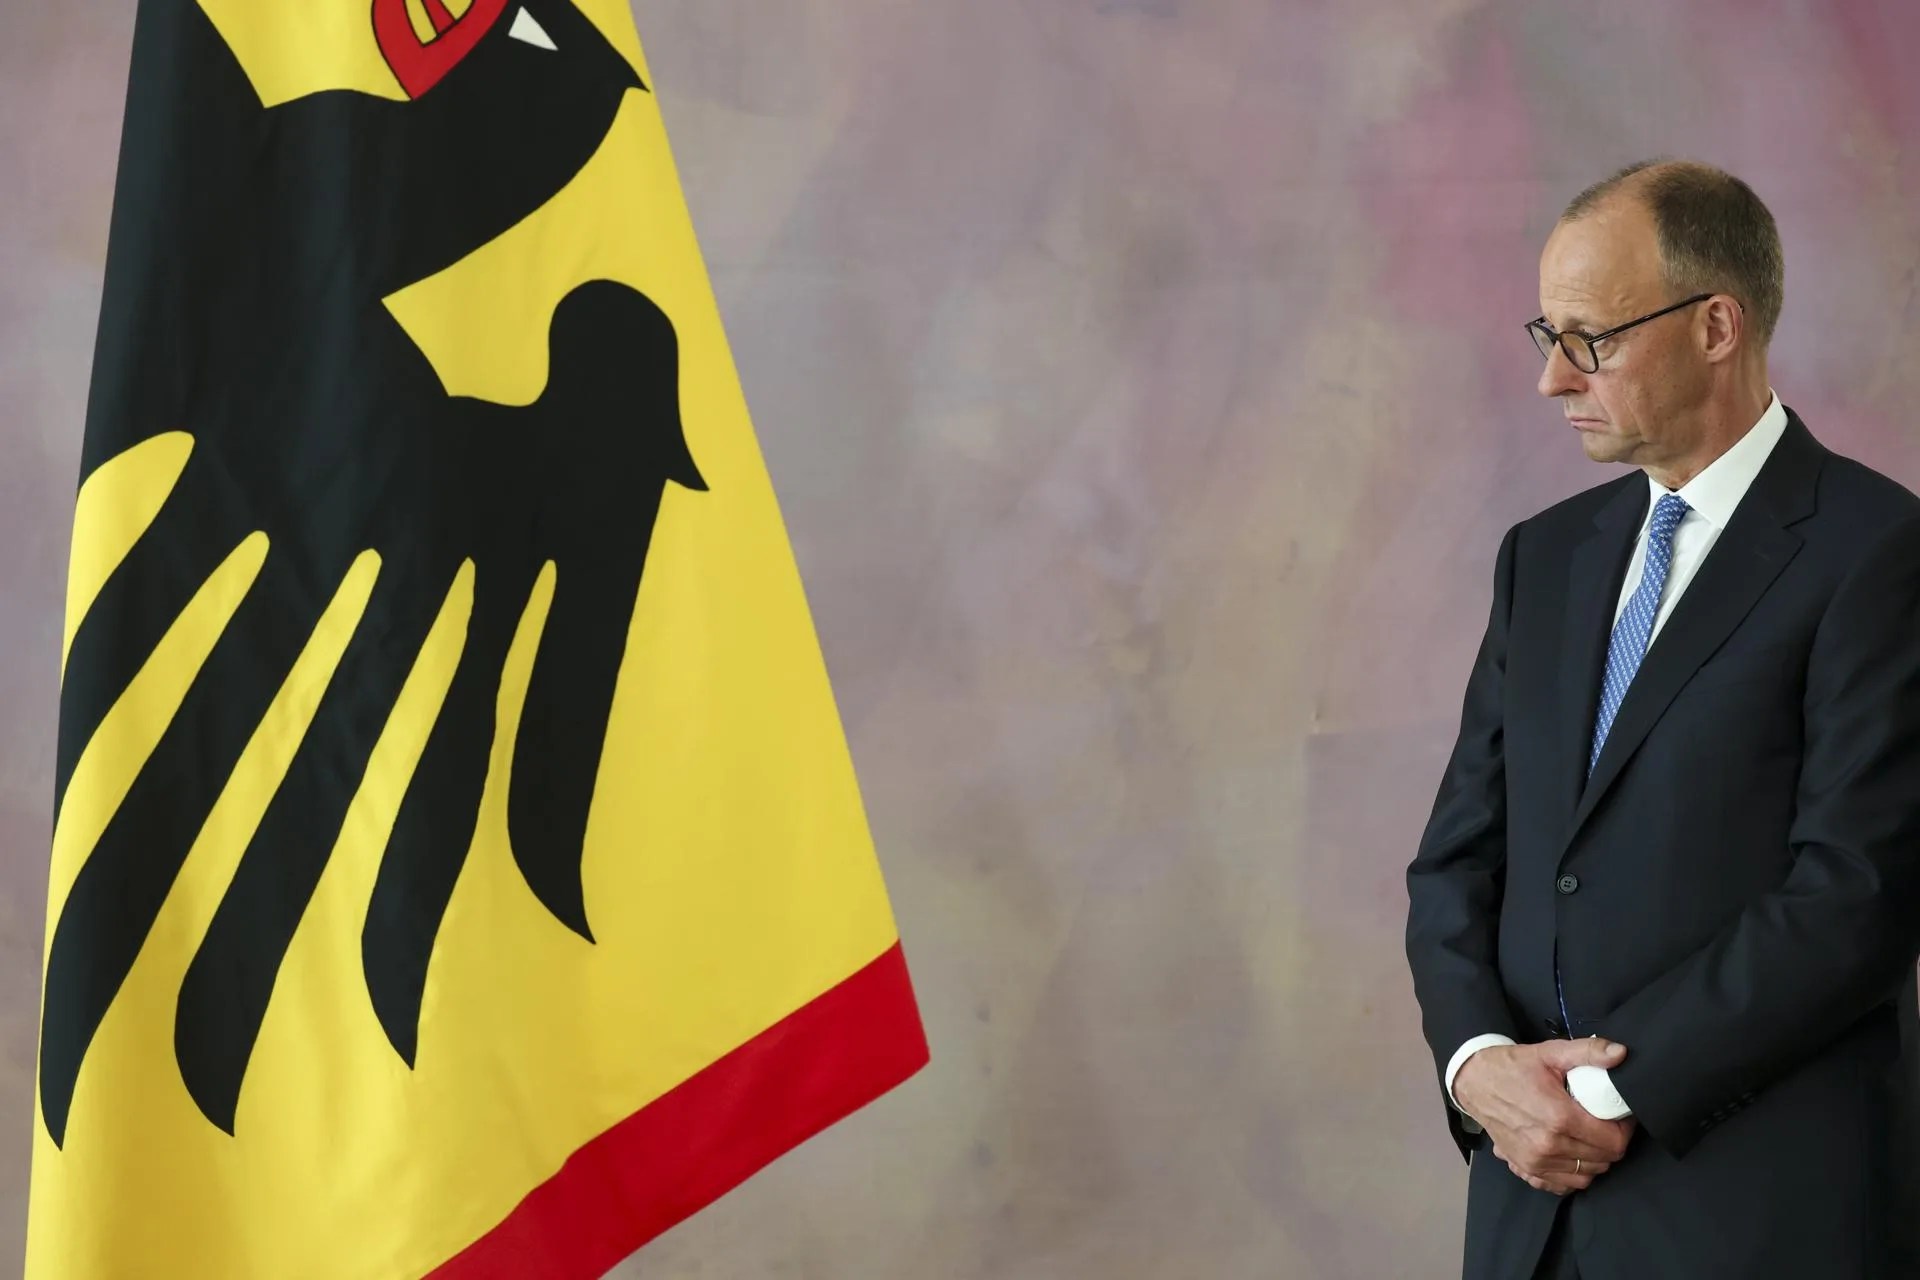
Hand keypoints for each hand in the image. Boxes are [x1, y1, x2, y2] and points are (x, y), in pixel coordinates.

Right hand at [1453, 1038, 1636, 1194]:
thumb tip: (1621, 1053)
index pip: (1614, 1141)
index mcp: (1559, 1118)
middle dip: (1612, 1142)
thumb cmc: (1513, 1067)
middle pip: (1604, 1159)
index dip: (1624, 1129)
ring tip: (1589, 1136)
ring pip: (1587, 1174)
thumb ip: (1588, 1052)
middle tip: (1605, 1123)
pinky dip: (1573, 1173)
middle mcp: (1548, 1146)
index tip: (1619, 1115)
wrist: (1474, 1082)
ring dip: (1595, 1158)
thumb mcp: (1550, 1053)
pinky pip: (1564, 1185)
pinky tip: (1571, 1153)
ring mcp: (1535, 1162)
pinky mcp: (1525, 1169)